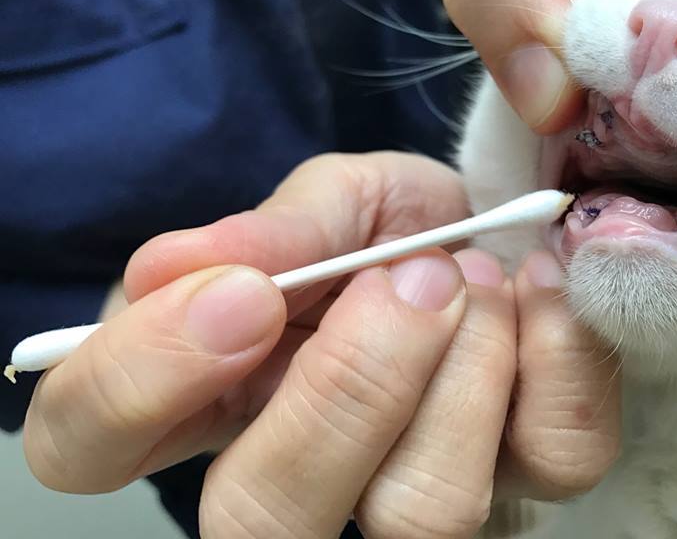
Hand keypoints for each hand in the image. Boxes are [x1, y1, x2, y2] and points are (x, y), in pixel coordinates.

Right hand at [22, 151, 619, 538]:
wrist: (492, 229)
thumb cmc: (388, 224)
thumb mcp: (331, 199)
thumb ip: (274, 231)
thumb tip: (176, 269)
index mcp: (203, 392)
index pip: (91, 443)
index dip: (149, 380)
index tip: (245, 297)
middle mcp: (297, 474)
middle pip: (260, 521)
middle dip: (343, 391)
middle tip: (408, 279)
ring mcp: (413, 492)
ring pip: (421, 515)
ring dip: (462, 370)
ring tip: (473, 278)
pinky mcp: (527, 478)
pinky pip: (554, 460)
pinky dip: (555, 359)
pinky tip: (535, 291)